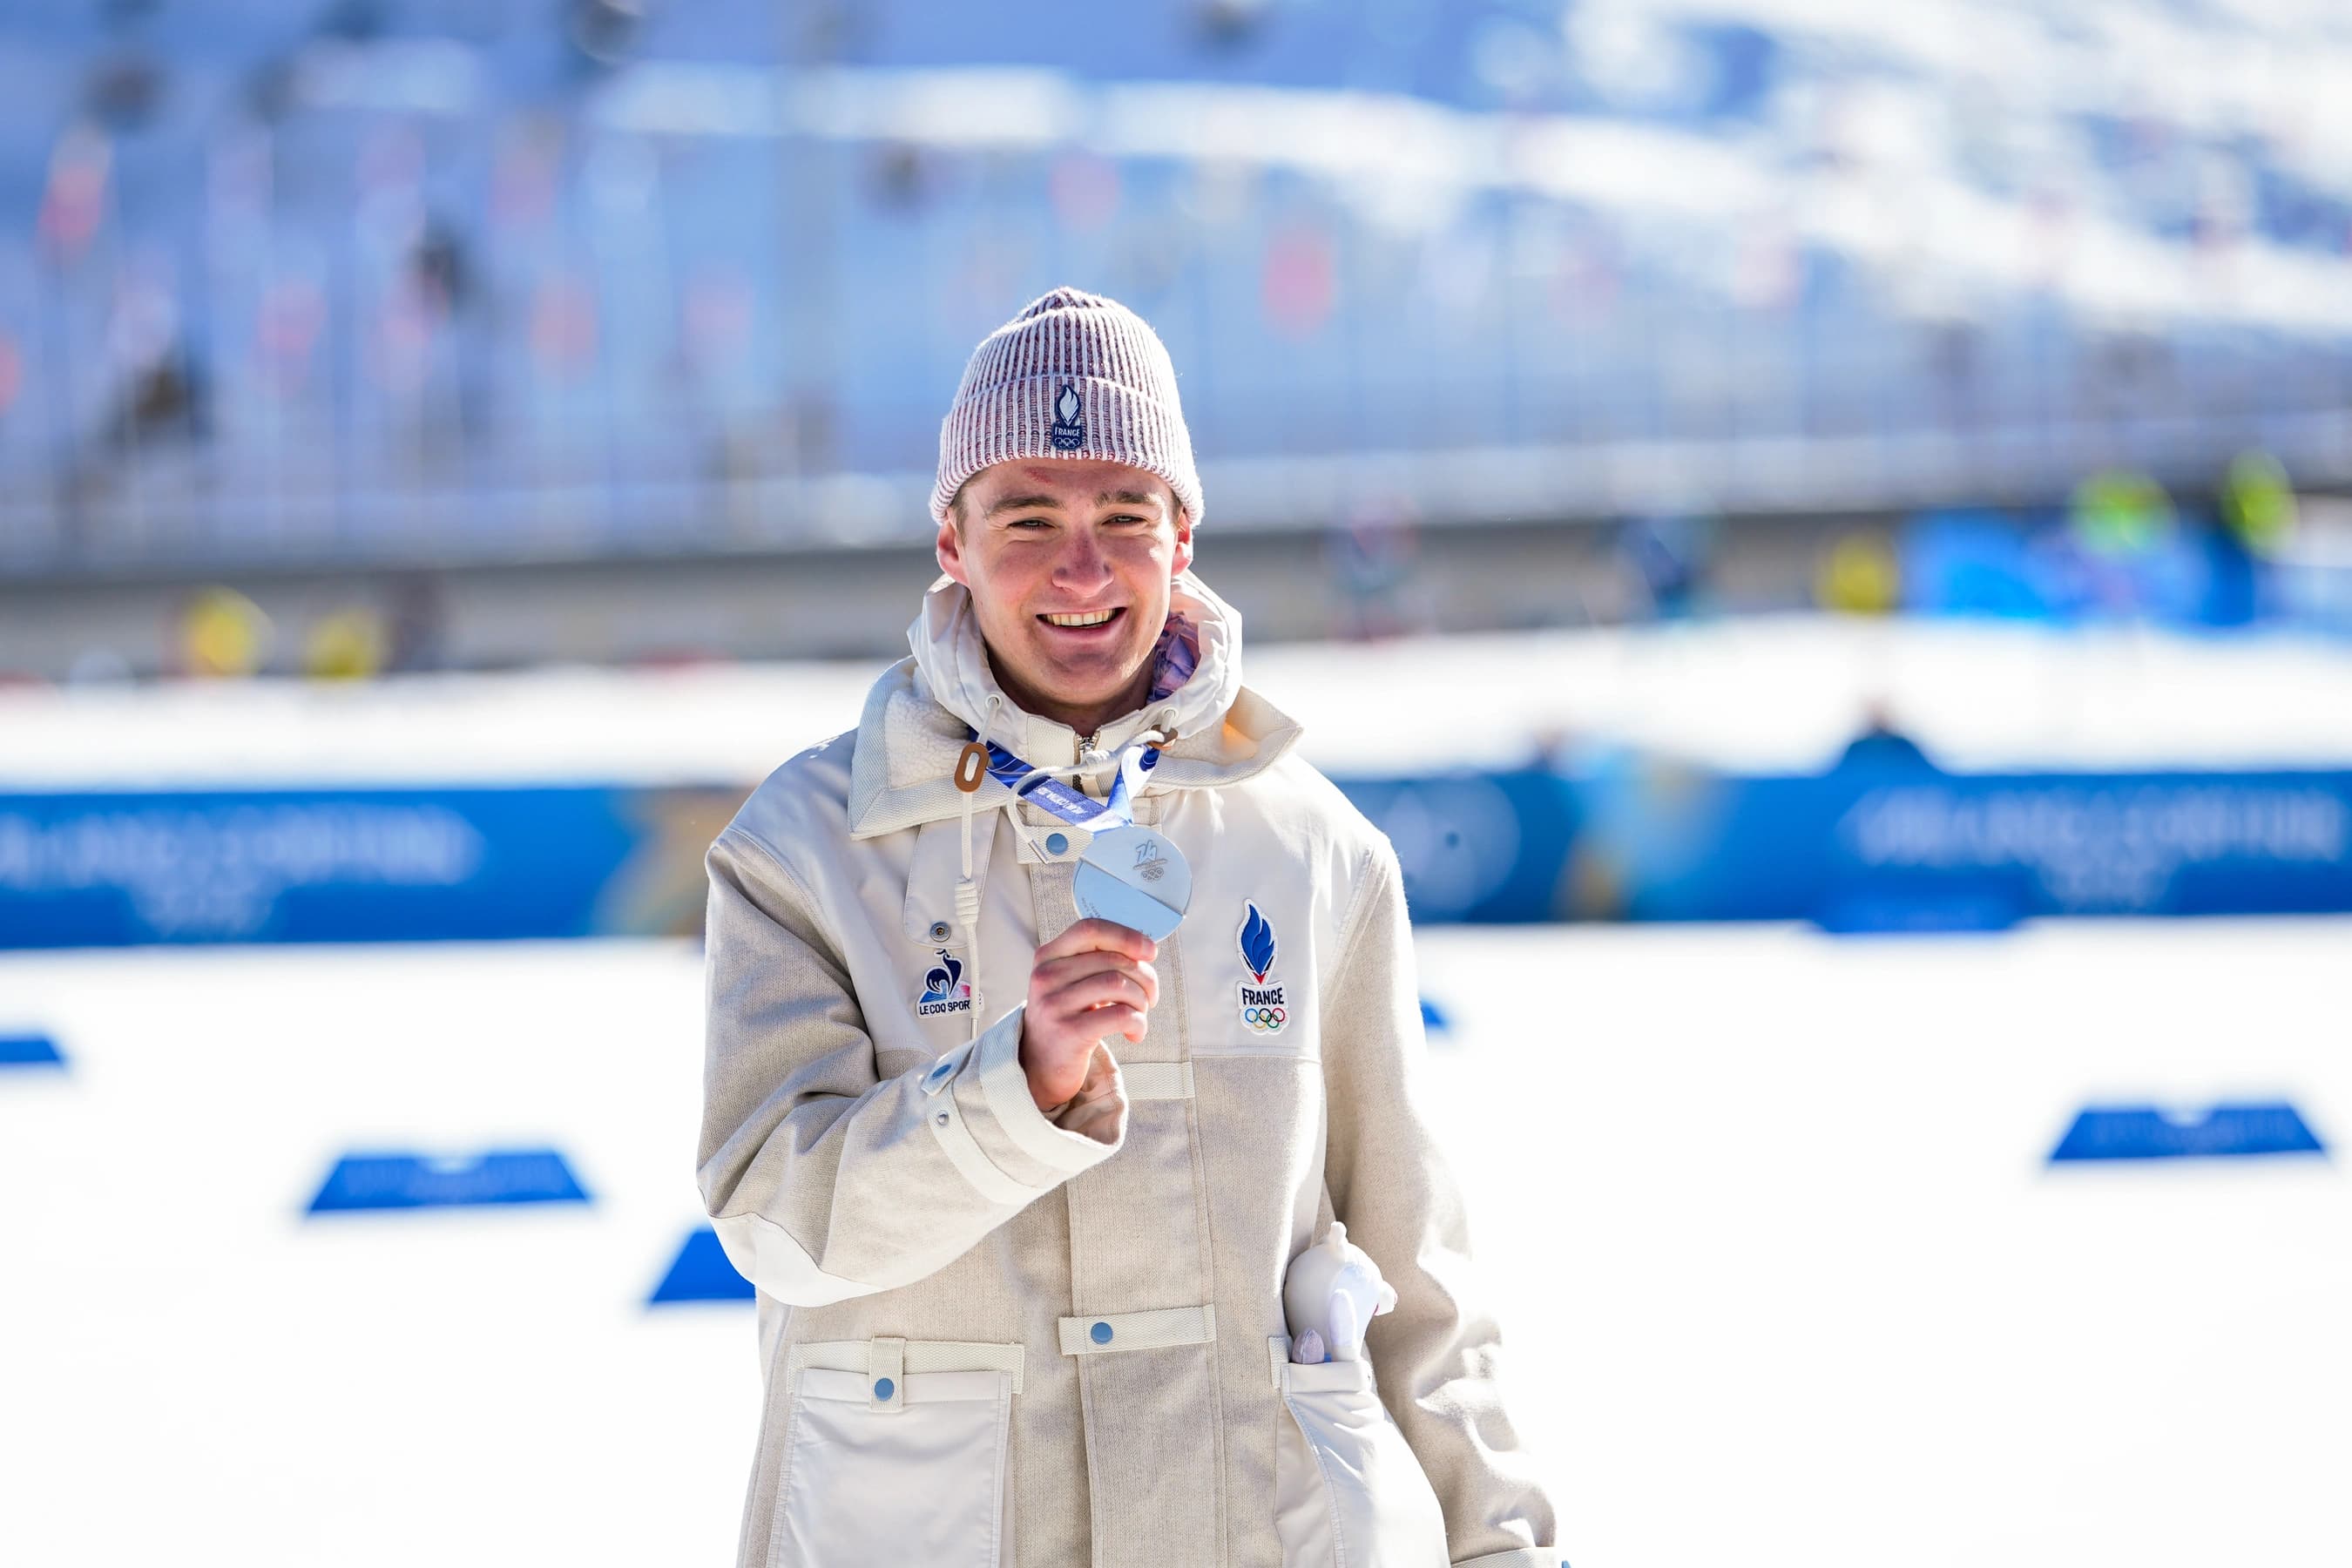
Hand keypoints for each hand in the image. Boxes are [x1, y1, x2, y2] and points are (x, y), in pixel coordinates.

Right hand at [1019, 918, 1158, 1110]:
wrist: (1041, 1066)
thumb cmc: (1068, 1018)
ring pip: (1120, 984)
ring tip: (1139, 1015)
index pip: (1090, 929)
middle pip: (1114, 960)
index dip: (1126, 936)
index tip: (1149, 951)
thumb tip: (1144, 950)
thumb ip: (1097, 961)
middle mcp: (1047, 977)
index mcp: (1048, 956)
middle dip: (1145, 977)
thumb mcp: (1071, 982)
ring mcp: (1055, 1004)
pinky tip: (1134, 1033)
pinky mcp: (1069, 1032)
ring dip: (1141, 1001)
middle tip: (1149, 996)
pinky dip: (1138, 1023)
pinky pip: (1121, 1015)